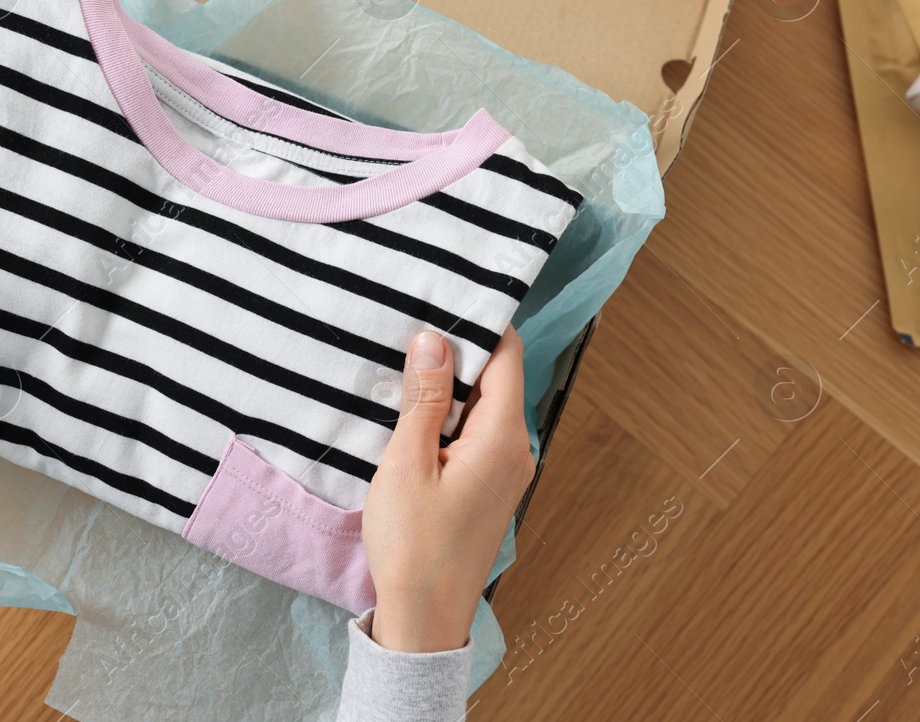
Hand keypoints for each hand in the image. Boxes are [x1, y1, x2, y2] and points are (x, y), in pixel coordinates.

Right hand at [363, 327, 534, 651]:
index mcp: (503, 440)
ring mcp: (505, 473)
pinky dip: (446, 419)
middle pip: (495, 379)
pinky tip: (411, 416)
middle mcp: (516, 452)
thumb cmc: (413, 547)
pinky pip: (474, 436)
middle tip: (409, 328)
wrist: (423, 620)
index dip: (478, 324)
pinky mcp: (487, 489)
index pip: (507, 357)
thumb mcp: (407, 463)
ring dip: (447, 389)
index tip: (441, 299)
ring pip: (482, 408)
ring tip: (403, 369)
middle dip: (456, 353)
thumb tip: (435, 340)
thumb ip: (425, 397)